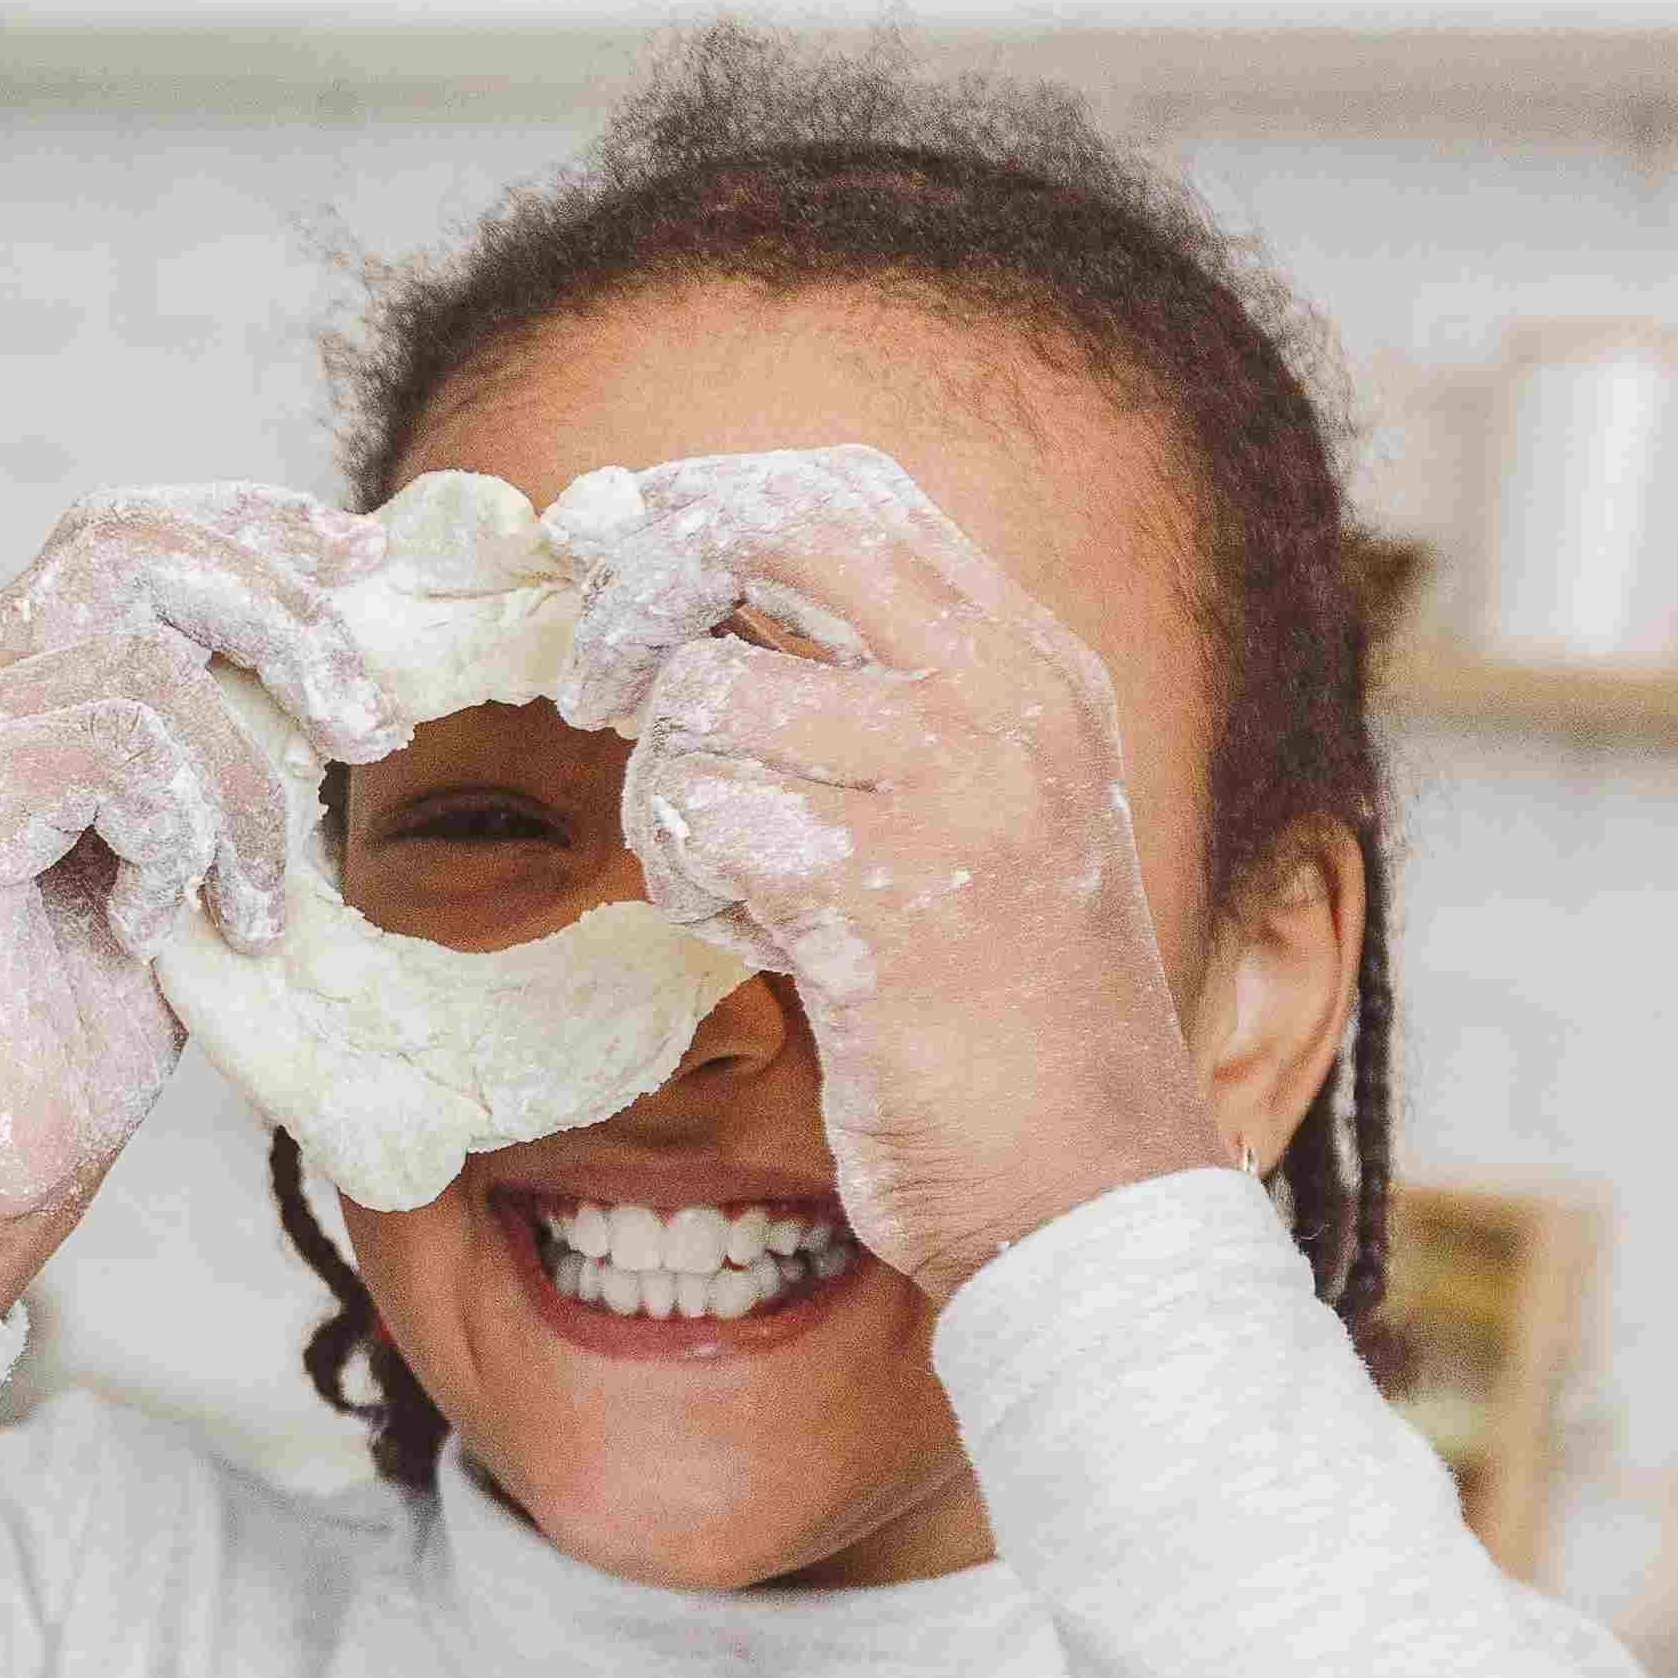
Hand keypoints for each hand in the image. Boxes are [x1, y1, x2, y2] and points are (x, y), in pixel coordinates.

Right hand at [0, 484, 393, 1309]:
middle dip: (281, 619)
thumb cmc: (67, 1043)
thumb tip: (342, 654)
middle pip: (131, 543)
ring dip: (242, 792)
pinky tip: (155, 928)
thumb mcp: (182, 856)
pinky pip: (117, 750)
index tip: (364, 562)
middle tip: (367, 727)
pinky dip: (175, 840)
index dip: (253, 529)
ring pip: (145, 664)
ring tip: (246, 909)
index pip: (122, 535)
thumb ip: (222, 747)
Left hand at [551, 444, 1230, 1291]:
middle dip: (641, 593)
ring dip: (668, 792)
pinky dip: (688, 879)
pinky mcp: (879, 894)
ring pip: (701, 695)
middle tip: (592, 684)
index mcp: (1032, 661)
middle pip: (769, 534)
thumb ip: (868, 699)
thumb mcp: (973, 814)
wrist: (1085, 1186)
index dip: (705, 497)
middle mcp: (1005, 698)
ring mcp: (952, 788)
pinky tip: (747, 931)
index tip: (614, 550)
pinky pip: (694, 817)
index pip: (851, 491)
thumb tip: (680, 605)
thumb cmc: (999, 1013)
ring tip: (734, 877)